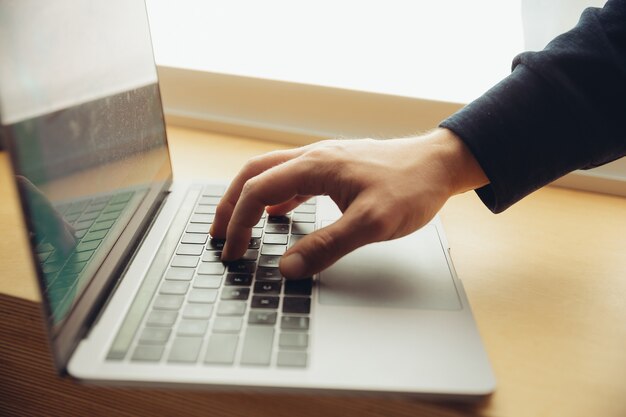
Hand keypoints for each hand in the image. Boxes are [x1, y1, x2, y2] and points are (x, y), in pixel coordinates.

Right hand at [210, 128, 487, 278]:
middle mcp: (312, 157)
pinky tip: (278, 213)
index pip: (257, 192)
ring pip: (270, 172)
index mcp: (314, 166)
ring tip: (238, 224)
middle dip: (230, 204)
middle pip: (254, 174)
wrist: (439, 164)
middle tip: (218, 234)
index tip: (232, 251)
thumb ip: (327, 247)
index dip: (238, 223)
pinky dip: (275, 196)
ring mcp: (323, 160)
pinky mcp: (334, 167)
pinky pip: (292, 178)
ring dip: (249, 197)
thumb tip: (288, 268)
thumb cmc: (411, 188)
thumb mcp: (371, 224)